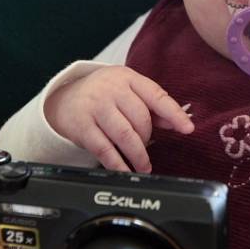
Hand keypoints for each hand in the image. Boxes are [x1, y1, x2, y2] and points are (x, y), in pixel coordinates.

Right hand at [44, 66, 193, 172]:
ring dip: (138, 155)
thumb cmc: (102, 96)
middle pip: (141, 118)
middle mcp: (111, 90)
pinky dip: (118, 163)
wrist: (62, 99)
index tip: (187, 129)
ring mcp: (95, 107)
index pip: (156, 95)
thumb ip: (152, 106)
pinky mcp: (81, 126)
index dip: (174, 113)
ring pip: (125, 135)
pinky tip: (125, 170)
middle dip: (148, 138)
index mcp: (127, 78)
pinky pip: (104, 149)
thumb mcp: (126, 91)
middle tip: (146, 146)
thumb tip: (179, 122)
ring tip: (143, 166)